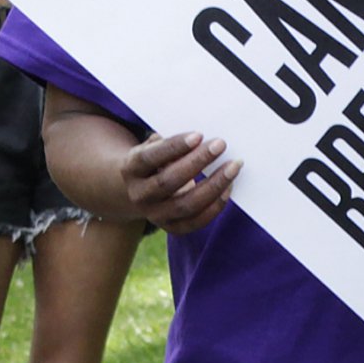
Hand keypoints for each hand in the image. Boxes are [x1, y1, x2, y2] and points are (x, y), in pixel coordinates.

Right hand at [119, 131, 236, 234]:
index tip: (198, 135)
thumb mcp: (152, 147)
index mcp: (130, 169)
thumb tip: (200, 140)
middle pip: (168, 182)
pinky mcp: (171, 228)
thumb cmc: (153, 160)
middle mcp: (139, 195)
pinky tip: (228, 187)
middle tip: (220, 145)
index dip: (174, 147)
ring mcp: (154, 215)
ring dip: (213, 185)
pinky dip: (216, 205)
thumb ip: (168, 144)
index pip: (150, 158)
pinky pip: (196, 221)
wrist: (138, 190)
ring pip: (186, 205)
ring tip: (233, 167)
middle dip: (197, 162)